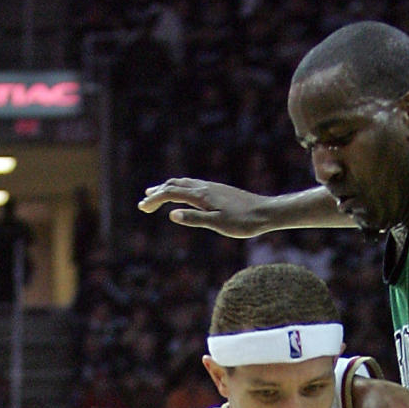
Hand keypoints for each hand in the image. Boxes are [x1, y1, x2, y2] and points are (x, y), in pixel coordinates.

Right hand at [138, 178, 265, 235]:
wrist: (266, 212)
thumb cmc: (243, 222)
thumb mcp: (218, 224)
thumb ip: (195, 219)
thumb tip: (172, 215)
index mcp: (201, 195)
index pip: (171, 193)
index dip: (155, 200)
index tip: (142, 208)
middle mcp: (204, 187)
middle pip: (174, 184)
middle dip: (157, 193)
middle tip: (143, 203)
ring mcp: (212, 187)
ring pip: (184, 183)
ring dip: (167, 188)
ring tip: (157, 193)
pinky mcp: (218, 190)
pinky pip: (193, 185)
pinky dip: (180, 188)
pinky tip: (183, 195)